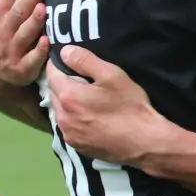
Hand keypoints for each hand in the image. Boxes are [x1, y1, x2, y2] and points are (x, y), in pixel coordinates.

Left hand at [46, 46, 171, 167]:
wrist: (143, 142)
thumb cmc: (130, 106)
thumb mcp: (112, 75)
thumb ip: (85, 60)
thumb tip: (64, 51)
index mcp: (68, 95)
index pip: (52, 73)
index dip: (59, 63)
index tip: (70, 60)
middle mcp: (61, 116)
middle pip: (53, 92)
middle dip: (63, 82)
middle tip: (82, 78)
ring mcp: (67, 133)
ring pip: (59, 110)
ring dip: (67, 101)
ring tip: (87, 98)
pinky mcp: (75, 145)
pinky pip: (66, 125)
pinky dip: (72, 117)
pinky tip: (89, 116)